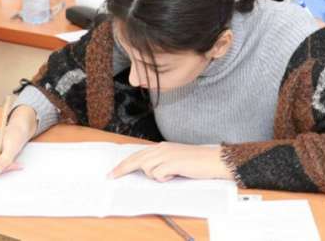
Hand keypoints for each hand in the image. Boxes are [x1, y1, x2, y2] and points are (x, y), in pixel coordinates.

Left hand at [109, 142, 233, 181]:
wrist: (214, 160)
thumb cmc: (198, 162)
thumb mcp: (176, 159)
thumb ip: (162, 162)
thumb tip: (149, 171)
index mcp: (162, 146)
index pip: (138, 154)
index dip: (124, 163)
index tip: (113, 171)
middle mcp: (162, 148)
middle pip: (136, 159)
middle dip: (121, 169)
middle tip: (110, 176)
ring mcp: (166, 154)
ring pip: (146, 168)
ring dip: (155, 176)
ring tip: (172, 174)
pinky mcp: (171, 163)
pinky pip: (158, 174)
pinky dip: (164, 178)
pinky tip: (175, 174)